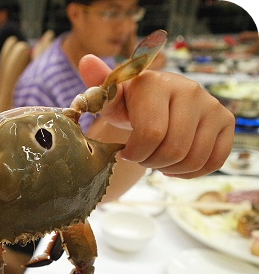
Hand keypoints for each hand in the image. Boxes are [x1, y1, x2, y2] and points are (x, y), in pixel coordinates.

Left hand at [78, 55, 234, 178]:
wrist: (155, 102)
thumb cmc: (128, 103)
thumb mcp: (110, 98)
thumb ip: (98, 85)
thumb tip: (87, 61)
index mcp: (157, 84)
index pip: (151, 134)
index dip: (136, 152)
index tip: (126, 151)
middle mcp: (189, 90)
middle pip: (173, 150)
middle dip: (151, 162)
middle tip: (142, 156)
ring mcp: (211, 105)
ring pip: (194, 159)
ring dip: (170, 168)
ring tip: (157, 158)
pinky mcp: (226, 121)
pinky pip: (214, 161)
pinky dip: (192, 172)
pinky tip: (176, 163)